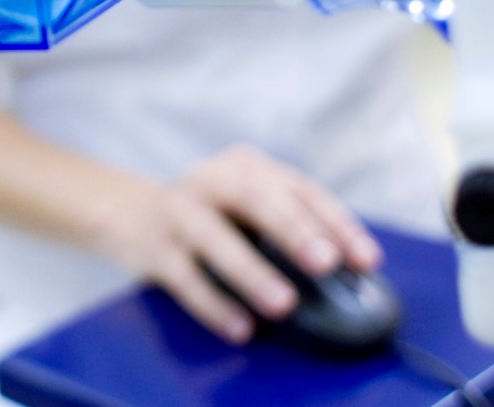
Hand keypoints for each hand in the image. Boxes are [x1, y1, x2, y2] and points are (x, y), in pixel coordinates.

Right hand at [88, 145, 382, 343]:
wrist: (127, 211)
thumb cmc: (209, 214)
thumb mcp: (246, 205)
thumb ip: (287, 226)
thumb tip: (345, 274)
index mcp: (246, 166)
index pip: (299, 188)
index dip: (336, 223)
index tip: (366, 259)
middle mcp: (212, 179)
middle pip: (255, 198)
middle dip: (294, 231)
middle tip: (326, 263)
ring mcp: (179, 210)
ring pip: (214, 236)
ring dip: (251, 270)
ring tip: (283, 303)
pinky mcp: (153, 245)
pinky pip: (184, 277)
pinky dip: (214, 304)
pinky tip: (241, 328)